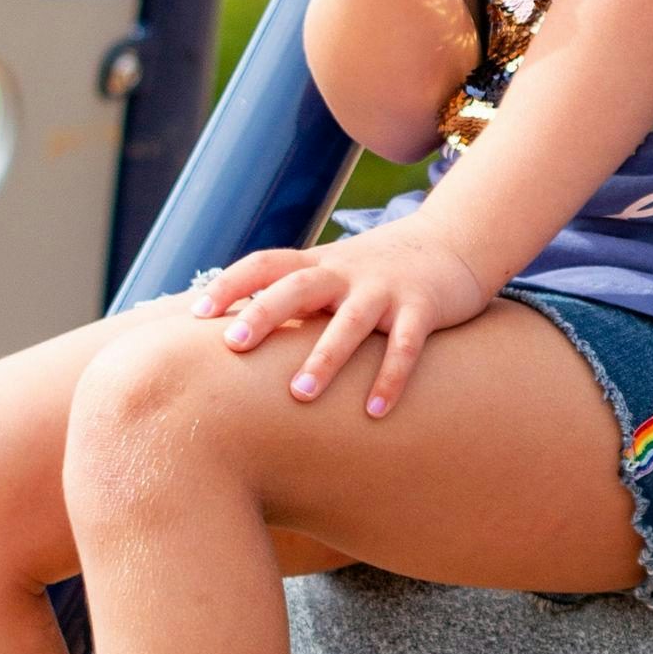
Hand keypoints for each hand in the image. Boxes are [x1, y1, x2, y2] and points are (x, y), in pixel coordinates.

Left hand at [191, 226, 491, 417]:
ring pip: (351, 321)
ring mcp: (386, 289)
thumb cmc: (379, 270)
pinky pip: (405, 346)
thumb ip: (292, 295)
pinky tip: (375, 412)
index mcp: (320, 264)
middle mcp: (348, 273)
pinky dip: (390, 377)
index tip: (196, 313)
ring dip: (325, 357)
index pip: (266, 264)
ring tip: (301, 395)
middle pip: (299, 286)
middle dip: (265, 313)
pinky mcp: (423, 307)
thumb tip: (232, 335)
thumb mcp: (334, 272)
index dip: (231, 284)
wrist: (456, 242)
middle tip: (233, 346)